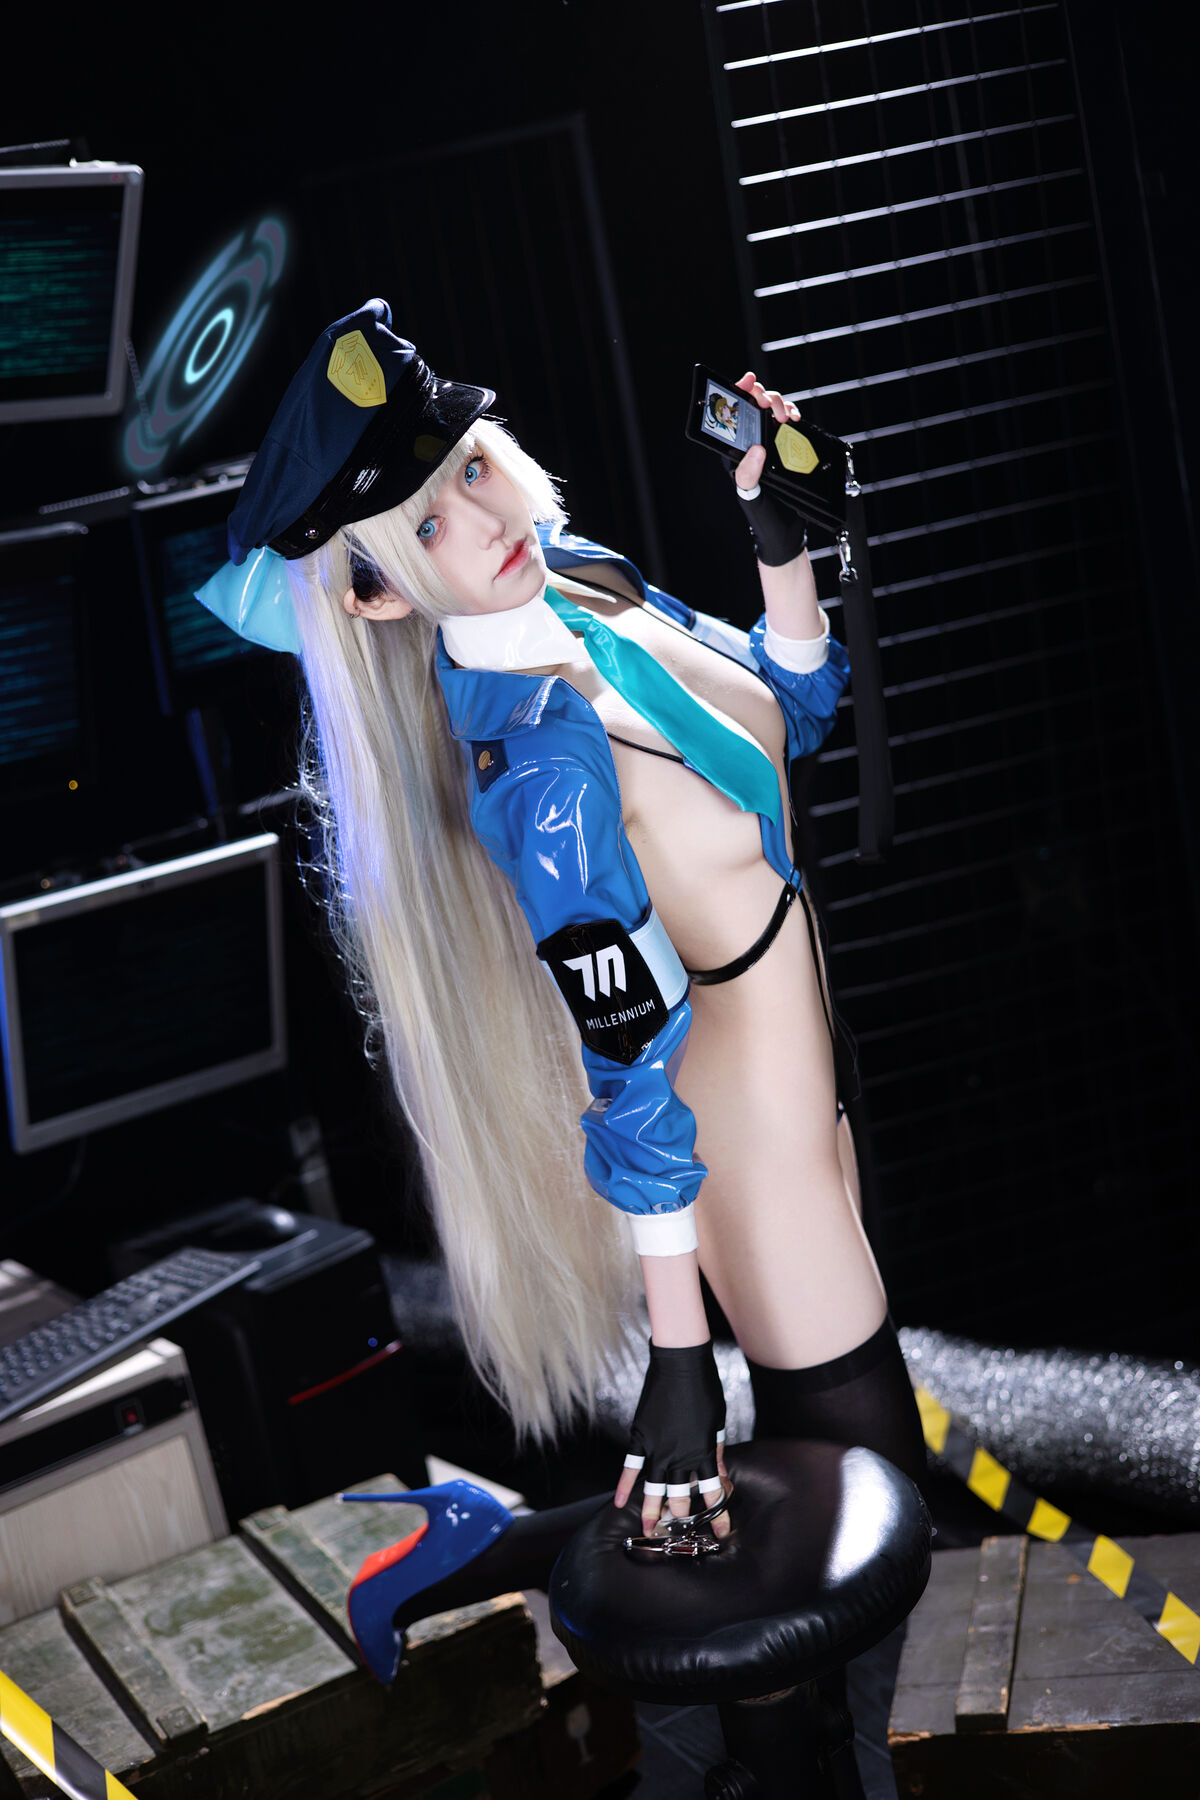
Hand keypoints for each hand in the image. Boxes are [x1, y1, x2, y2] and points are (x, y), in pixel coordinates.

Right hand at [613, 1340, 730, 1539]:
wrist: (680, 1363)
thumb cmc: (705, 1389)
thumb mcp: (717, 1423)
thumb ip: (716, 1452)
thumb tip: (719, 1476)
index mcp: (703, 1453)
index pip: (712, 1494)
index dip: (718, 1516)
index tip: (721, 1533)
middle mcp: (679, 1456)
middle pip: (679, 1498)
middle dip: (681, 1518)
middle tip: (681, 1531)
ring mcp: (657, 1448)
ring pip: (653, 1489)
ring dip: (651, 1512)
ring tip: (650, 1531)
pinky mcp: (640, 1437)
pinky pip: (630, 1466)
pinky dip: (624, 1485)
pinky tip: (621, 1502)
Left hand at [730, 370, 808, 567]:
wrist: (785, 531)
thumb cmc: (761, 513)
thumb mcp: (750, 494)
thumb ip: (748, 473)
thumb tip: (756, 447)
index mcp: (735, 450)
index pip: (732, 413)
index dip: (737, 392)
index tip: (749, 381)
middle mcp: (751, 443)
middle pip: (755, 405)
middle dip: (765, 398)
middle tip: (774, 409)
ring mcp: (770, 443)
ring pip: (773, 410)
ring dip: (781, 405)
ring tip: (788, 417)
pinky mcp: (787, 448)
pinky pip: (789, 423)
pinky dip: (793, 415)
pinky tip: (796, 421)